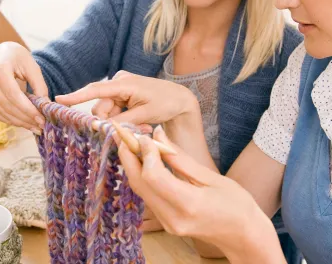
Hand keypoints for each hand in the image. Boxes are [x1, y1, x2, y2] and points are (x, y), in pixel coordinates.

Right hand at [0, 42, 47, 133]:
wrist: (2, 53)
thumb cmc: (19, 58)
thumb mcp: (32, 67)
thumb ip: (40, 86)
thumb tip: (45, 108)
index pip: (13, 95)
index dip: (28, 110)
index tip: (42, 119)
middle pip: (8, 106)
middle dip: (26, 119)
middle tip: (41, 126)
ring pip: (2, 113)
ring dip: (20, 122)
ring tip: (35, 127)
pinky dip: (11, 120)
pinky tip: (24, 123)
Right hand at [56, 71, 198, 126]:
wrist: (178, 99)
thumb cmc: (165, 102)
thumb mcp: (145, 113)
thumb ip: (122, 120)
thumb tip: (103, 127)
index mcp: (123, 83)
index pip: (95, 90)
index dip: (76, 96)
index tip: (59, 100)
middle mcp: (118, 83)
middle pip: (100, 107)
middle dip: (109, 121)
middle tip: (131, 127)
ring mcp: (119, 89)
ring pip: (106, 112)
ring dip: (117, 121)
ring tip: (140, 124)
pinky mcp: (121, 96)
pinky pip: (112, 111)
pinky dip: (121, 119)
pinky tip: (137, 120)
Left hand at [117, 127, 281, 262]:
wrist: (242, 235)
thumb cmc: (236, 203)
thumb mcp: (211, 176)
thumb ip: (180, 157)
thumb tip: (157, 134)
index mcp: (189, 204)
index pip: (152, 175)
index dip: (144, 152)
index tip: (144, 135)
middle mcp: (173, 217)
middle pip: (138, 182)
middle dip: (128, 155)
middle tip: (126, 133)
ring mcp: (167, 223)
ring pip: (138, 189)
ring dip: (131, 164)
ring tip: (132, 142)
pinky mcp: (164, 222)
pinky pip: (145, 195)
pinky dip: (140, 175)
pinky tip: (142, 159)